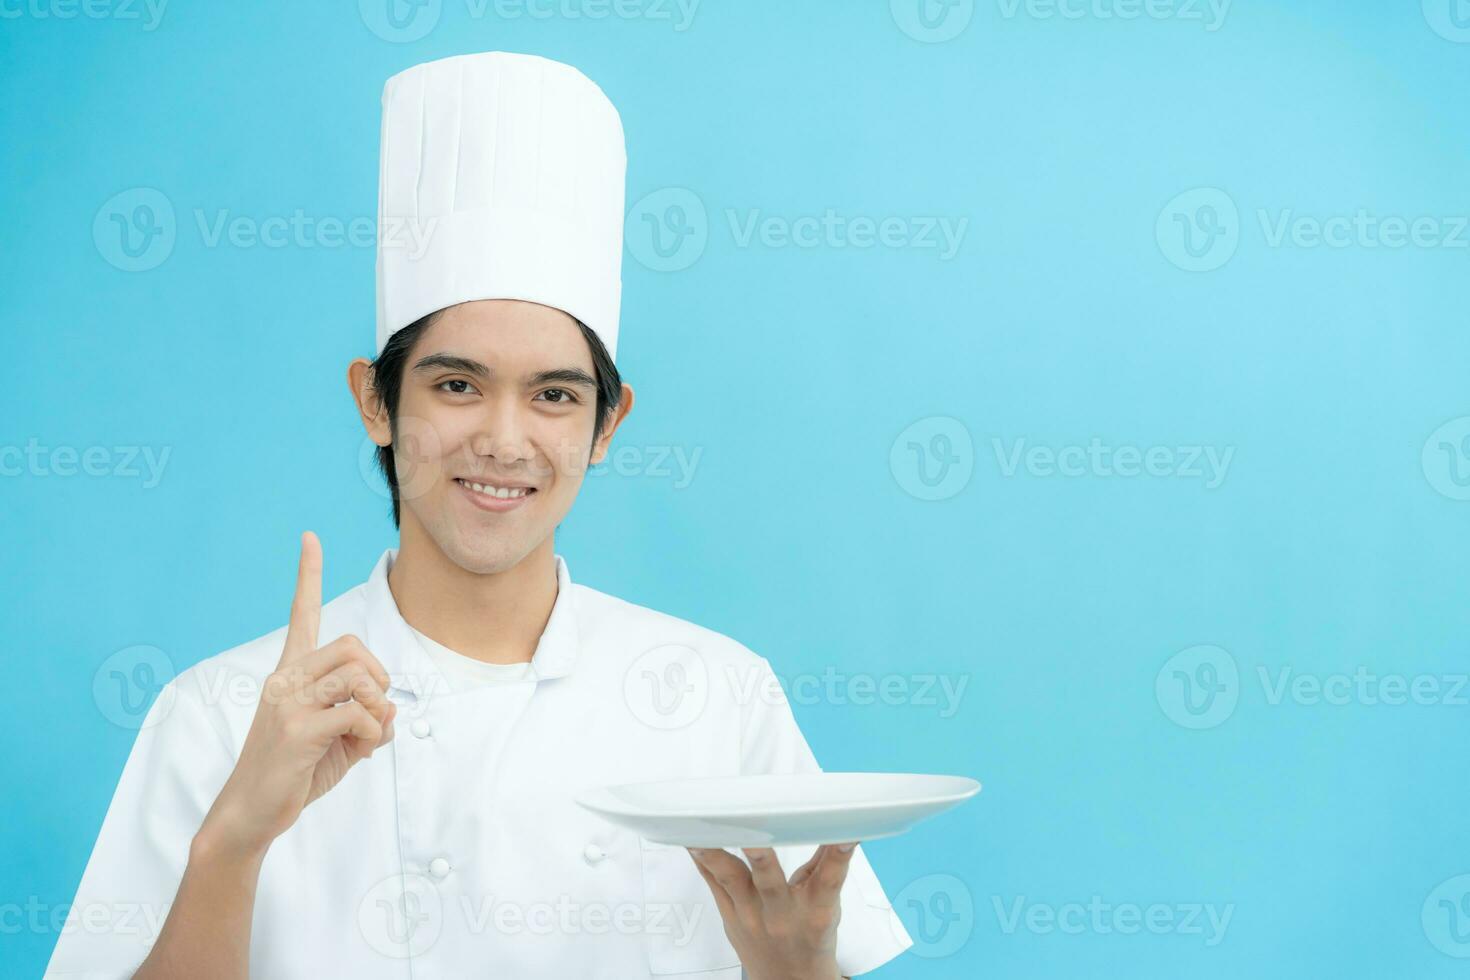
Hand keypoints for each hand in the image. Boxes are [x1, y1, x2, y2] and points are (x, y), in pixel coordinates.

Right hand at [201, 531, 396, 856]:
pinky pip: (357, 713)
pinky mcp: (296, 729)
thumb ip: (366, 718)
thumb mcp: (339, 741)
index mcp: (291, 674)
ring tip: (366, 735)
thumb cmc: (295, 774)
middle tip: (375, 709)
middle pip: (353, 646)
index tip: (310, 537)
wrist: (251, 813)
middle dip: (380, 676)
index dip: (307, 575)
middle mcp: (286, 679)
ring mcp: (288, 702)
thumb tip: (393, 711)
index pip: (300, 614)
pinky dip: (371, 732)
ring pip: (358, 676)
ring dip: (378, 707)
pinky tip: (357, 751)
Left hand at [687, 843, 856, 979]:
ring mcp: (751, 917)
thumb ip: (827, 865)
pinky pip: (712, 883)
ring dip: (715, 855)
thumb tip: (835, 824)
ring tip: (699, 829)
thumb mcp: (829, 905)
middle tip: (751, 830)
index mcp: (815, 910)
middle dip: (759, 855)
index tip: (845, 834)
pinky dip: (702, 859)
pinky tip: (690, 837)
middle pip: (770, 882)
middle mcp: (781, 914)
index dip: (838, 855)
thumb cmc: (811, 939)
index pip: (829, 879)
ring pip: (730, 881)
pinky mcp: (730, 917)